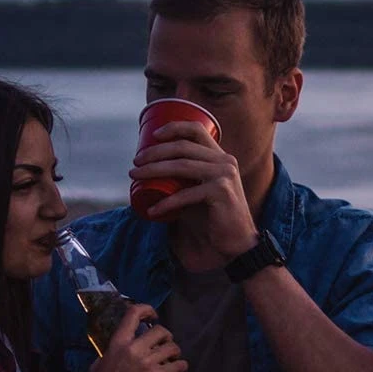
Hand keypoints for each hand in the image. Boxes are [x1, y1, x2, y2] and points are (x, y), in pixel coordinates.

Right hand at [76, 303, 187, 371]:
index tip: (153, 316)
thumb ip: (113, 351)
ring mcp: (145, 362)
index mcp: (118, 342)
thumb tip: (119, 349)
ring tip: (173, 357)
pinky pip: (176, 366)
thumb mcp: (100, 362)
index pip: (133, 314)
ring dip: (175, 352)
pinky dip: (181, 366)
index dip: (147, 310)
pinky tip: (180, 368)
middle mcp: (133, 348)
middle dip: (167, 336)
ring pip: (172, 347)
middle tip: (166, 344)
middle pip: (160, 330)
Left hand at [129, 121, 258, 260]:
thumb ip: (185, 179)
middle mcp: (225, 161)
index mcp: (221, 157)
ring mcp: (225, 176)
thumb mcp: (200, 191)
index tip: (153, 135)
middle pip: (183, 147)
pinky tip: (153, 210)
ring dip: (153, 170)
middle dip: (154, 152)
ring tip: (135, 176)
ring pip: (181, 166)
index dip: (173, 127)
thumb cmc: (214, 218)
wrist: (237, 243)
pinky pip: (186, 194)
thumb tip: (150, 171)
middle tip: (136, 161)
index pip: (197, 130)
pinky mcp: (221, 192)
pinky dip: (166, 203)